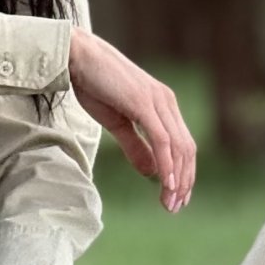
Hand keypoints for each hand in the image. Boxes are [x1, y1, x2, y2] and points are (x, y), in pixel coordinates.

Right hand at [68, 30, 196, 211]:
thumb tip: (152, 173)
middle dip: (184, 181)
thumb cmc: (95, 86)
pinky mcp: (145, 103)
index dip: (184, 173)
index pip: (183, 145)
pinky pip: (162, 139)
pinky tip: (166, 182)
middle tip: (175, 207)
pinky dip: (167, 163)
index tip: (177, 198)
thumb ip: (136, 147)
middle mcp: (167, 102)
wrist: (77, 57)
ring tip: (171, 202)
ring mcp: (158, 101)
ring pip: (178, 147)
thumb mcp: (118, 123)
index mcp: (164, 105)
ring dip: (177, 178)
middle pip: (187, 149)